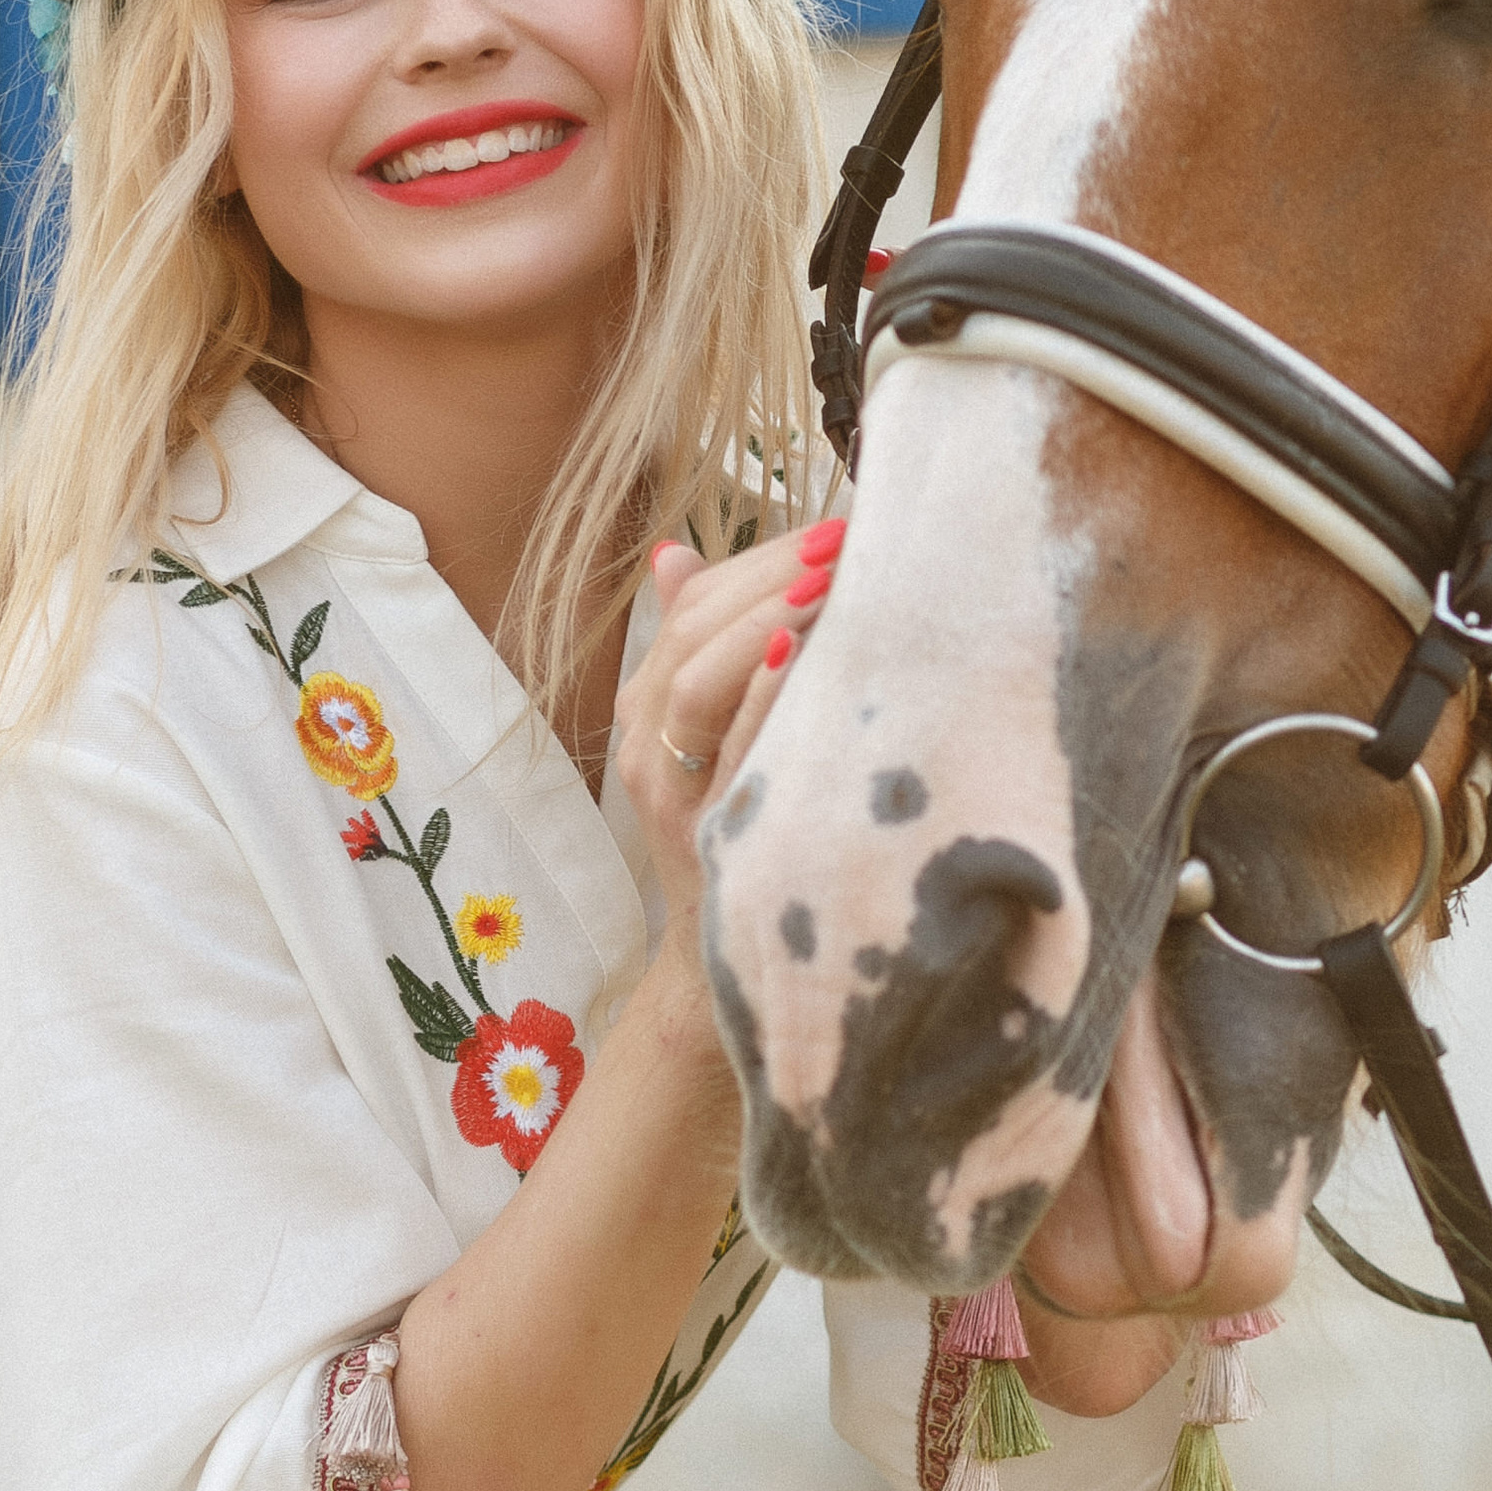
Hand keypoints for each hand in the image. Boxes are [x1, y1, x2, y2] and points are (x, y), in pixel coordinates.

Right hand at [613, 519, 843, 926]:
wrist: (728, 961)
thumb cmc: (742, 830)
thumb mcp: (718, 735)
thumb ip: (703, 646)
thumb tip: (675, 554)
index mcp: (646, 708)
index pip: (691, 607)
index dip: (759, 560)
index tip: (831, 529)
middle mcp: (646, 746)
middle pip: (692, 632)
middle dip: (770, 576)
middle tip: (844, 538)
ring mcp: (672, 795)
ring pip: (698, 682)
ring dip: (765, 619)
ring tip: (830, 577)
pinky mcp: (710, 835)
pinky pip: (732, 751)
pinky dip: (762, 694)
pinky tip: (802, 653)